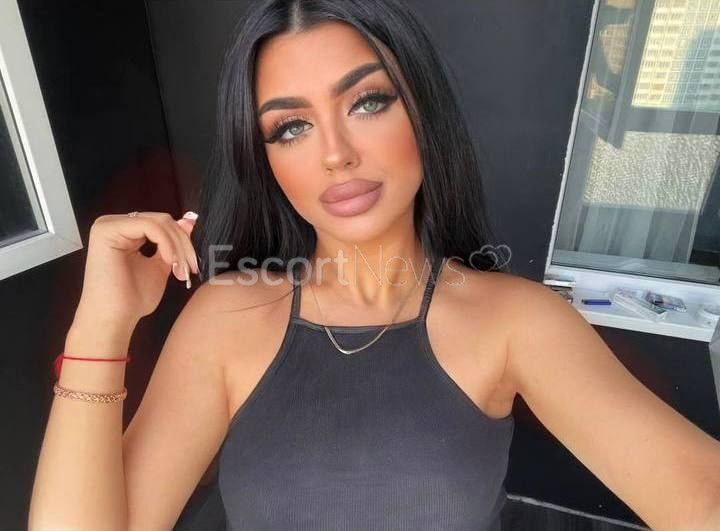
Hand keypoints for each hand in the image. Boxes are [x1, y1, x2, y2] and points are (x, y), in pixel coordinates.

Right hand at [74, 211, 199, 328]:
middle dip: (183, 244)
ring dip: (178, 247)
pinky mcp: (106, 230)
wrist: (113, 320)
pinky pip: (150, 227)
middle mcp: (114, 224)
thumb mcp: (161, 265)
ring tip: (181, 270)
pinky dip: (167, 244)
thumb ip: (172, 243)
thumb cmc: (132, 299)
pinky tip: (170, 262)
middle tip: (191, 268)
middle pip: (163, 221)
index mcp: (125, 231)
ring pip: (159, 223)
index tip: (193, 264)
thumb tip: (190, 220)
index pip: (163, 224)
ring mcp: (108, 225)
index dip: (183, 241)